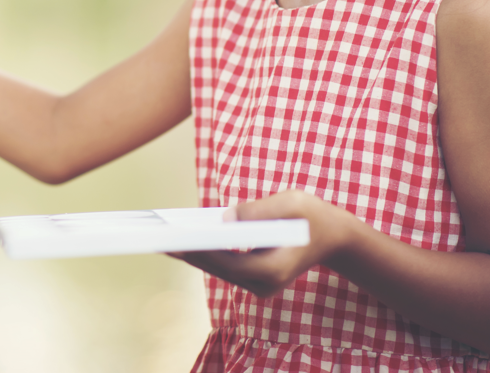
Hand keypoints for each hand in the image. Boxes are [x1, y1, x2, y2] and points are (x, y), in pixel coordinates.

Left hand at [170, 190, 354, 297]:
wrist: (334, 237)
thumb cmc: (313, 216)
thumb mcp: (291, 203)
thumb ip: (258, 210)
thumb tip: (225, 217)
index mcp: (274, 269)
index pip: (227, 261)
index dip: (200, 249)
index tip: (174, 240)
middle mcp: (264, 285)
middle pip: (216, 268)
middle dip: (187, 251)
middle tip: (155, 236)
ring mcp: (259, 286)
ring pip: (216, 269)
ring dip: (191, 253)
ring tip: (160, 236)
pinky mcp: (254, 280)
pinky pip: (223, 266)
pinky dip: (204, 252)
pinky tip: (182, 238)